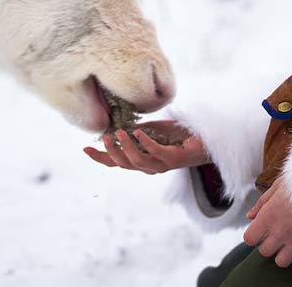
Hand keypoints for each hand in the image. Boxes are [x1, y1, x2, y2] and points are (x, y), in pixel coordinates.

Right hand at [82, 121, 210, 173]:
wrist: (206, 139)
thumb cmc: (180, 134)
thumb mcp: (154, 129)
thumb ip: (138, 130)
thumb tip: (119, 124)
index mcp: (143, 161)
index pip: (117, 163)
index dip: (101, 158)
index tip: (85, 149)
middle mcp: (151, 166)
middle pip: (124, 165)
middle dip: (112, 152)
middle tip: (104, 137)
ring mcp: (163, 164)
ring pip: (138, 162)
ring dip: (126, 147)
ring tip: (119, 132)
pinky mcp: (175, 158)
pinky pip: (156, 153)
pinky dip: (145, 143)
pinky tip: (137, 132)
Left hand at [242, 178, 291, 271]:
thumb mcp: (278, 185)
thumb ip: (262, 203)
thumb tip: (250, 215)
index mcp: (269, 215)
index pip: (249, 239)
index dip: (254, 235)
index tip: (259, 231)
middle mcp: (281, 231)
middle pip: (264, 251)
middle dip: (269, 244)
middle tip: (277, 234)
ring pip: (281, 262)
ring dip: (284, 254)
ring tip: (291, 243)